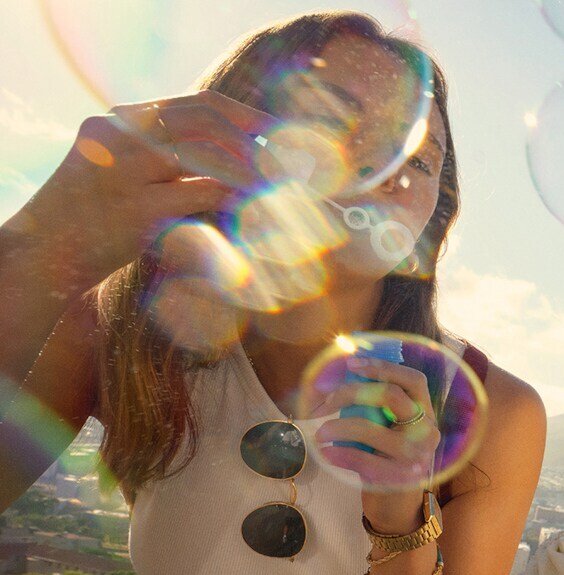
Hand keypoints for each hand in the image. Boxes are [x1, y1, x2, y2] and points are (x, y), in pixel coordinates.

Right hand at [8, 90, 270, 284]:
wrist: (44, 255)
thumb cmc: (98, 219)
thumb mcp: (130, 172)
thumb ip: (175, 156)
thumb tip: (247, 155)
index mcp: (121, 119)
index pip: (199, 104)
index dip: (248, 117)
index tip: (281, 133)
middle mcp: (121, 134)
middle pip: (207, 119)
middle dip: (258, 137)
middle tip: (293, 161)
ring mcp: (125, 170)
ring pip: (209, 153)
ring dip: (253, 169)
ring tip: (283, 185)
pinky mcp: (136, 208)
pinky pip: (203, 192)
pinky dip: (237, 197)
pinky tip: (257, 206)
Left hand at [305, 355, 440, 505]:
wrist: (397, 504)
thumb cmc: (387, 458)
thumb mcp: (391, 429)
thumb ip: (378, 407)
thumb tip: (341, 377)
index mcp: (426, 414)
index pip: (414, 381)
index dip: (384, 367)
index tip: (353, 364)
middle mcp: (426, 431)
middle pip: (391, 396)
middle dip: (351, 392)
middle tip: (326, 401)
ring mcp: (415, 455)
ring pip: (370, 428)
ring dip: (337, 426)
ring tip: (320, 432)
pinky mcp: (398, 478)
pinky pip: (361, 459)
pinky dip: (338, 453)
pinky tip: (325, 453)